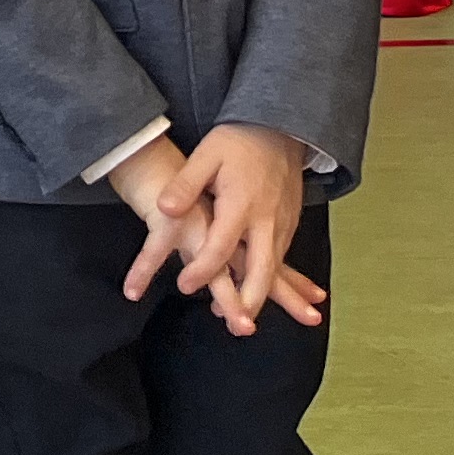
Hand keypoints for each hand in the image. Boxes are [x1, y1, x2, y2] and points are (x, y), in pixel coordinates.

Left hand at [157, 124, 316, 334]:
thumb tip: (163, 209)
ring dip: (264, 295)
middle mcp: (266, 219)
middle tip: (236, 326)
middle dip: (249, 301)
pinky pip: (282, 257)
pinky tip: (263, 290)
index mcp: (240, 205)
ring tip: (246, 320)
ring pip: (275, 268)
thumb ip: (185, 185)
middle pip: (260, 270)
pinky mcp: (290, 222)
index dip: (202, 270)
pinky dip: (275, 279)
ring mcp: (282, 223)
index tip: (184, 286)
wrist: (280, 128)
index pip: (220, 247)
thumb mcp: (205, 156)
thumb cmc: (237, 140)